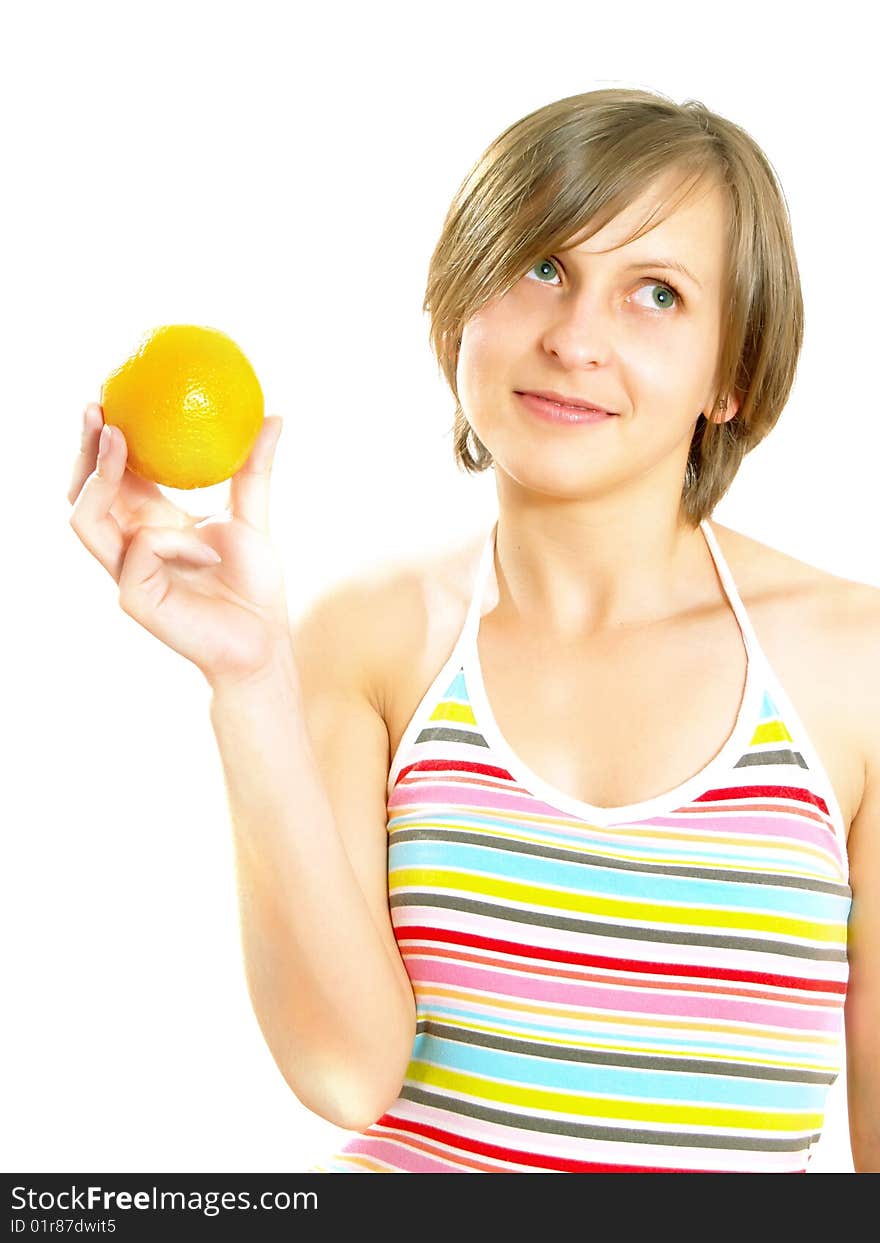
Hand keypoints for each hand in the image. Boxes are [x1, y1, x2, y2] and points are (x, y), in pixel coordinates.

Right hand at [68, 403, 292, 686]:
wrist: (265, 644)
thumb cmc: (255, 587)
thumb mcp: (253, 518)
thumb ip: (254, 469)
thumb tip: (273, 415)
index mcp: (149, 526)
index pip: (112, 478)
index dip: (102, 440)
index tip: (109, 395)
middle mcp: (129, 547)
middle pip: (82, 494)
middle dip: (83, 450)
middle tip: (99, 410)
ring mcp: (126, 575)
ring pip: (85, 520)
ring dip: (99, 477)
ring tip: (118, 440)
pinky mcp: (135, 599)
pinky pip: (140, 551)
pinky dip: (174, 541)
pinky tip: (209, 552)